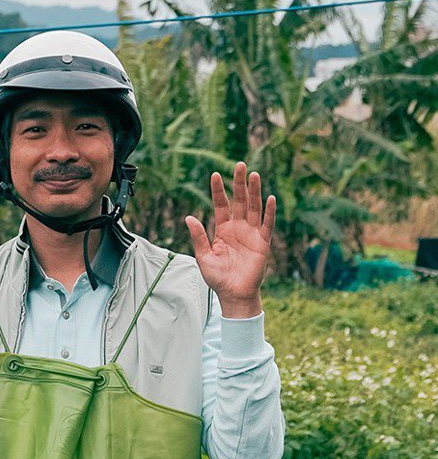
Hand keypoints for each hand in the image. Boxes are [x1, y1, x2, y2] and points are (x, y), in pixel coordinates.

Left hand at [185, 163, 275, 317]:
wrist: (233, 294)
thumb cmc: (218, 278)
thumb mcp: (203, 257)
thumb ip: (199, 237)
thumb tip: (189, 217)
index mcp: (223, 230)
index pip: (221, 205)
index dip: (218, 190)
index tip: (215, 174)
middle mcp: (238, 228)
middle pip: (239, 201)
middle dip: (239, 183)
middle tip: (239, 165)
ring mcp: (251, 234)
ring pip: (253, 208)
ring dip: (254, 191)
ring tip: (254, 175)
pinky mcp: (262, 243)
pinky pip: (267, 224)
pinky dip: (269, 212)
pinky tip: (269, 198)